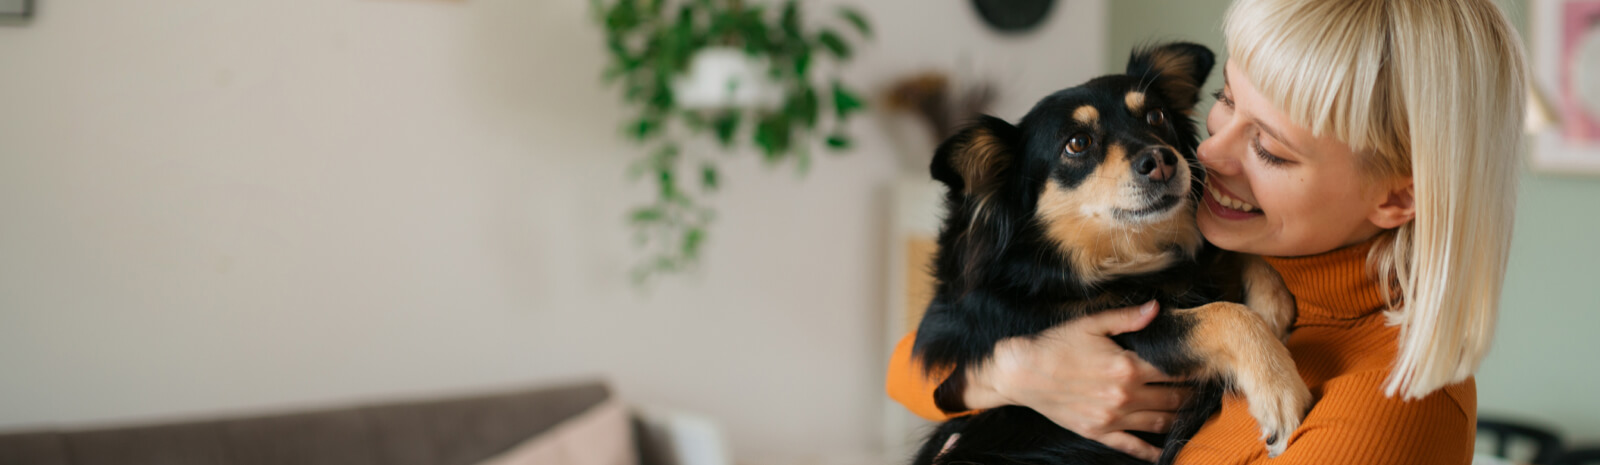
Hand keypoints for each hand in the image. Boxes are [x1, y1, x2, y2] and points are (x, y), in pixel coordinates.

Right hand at [961, 301, 1192, 461]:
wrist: (1021, 372)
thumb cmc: (1055, 345)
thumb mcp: (1091, 325)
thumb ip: (1128, 319)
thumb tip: (1157, 308)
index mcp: (1127, 366)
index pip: (1175, 370)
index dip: (1195, 369)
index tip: (1209, 367)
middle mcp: (1125, 396)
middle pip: (1173, 399)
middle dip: (1193, 395)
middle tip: (1208, 392)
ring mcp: (1112, 418)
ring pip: (1160, 422)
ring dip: (1181, 419)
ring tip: (1194, 414)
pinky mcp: (1099, 432)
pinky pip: (1132, 446)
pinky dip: (1152, 451)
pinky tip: (1165, 451)